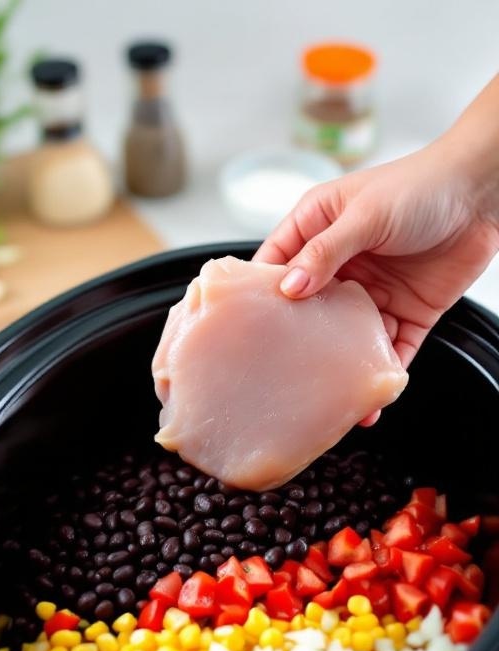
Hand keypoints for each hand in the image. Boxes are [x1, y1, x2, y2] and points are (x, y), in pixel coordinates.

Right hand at [255, 141, 498, 374]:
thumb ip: (326, 252)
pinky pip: (391, 348)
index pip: (279, 264)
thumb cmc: (421, 185)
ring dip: (342, 366)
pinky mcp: (408, 311)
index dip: (263, 291)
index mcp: (321, 229)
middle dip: (299, 340)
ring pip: (349, 338)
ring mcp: (375, 291)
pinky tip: (373, 395)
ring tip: (329, 394)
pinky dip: (384, 370)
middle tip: (282, 370)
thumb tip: (290, 288)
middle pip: (311, 310)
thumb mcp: (365, 214)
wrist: (482, 193)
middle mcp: (344, 264)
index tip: (247, 322)